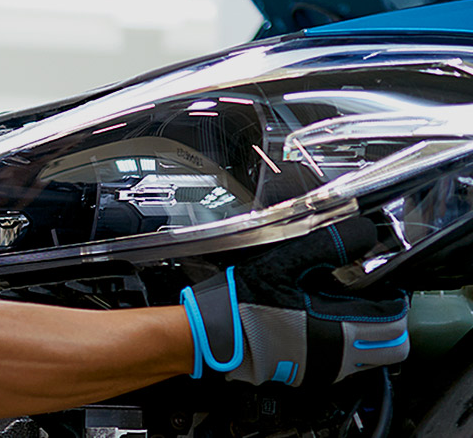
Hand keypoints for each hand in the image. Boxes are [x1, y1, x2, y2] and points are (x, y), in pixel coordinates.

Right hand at [181, 218, 409, 385]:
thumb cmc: (240, 302)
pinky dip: (347, 346)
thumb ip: (328, 245)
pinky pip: (348, 365)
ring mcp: (326, 370)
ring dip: (370, 334)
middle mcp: (338, 356)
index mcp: (338, 327)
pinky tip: (322, 325)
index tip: (382, 284)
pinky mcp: (311, 375)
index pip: (395, 319)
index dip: (394, 298)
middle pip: (394, 346)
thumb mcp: (284, 262)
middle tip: (372, 299)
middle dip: (390, 321)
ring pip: (373, 358)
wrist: (211, 334)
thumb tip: (362, 231)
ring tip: (344, 310)